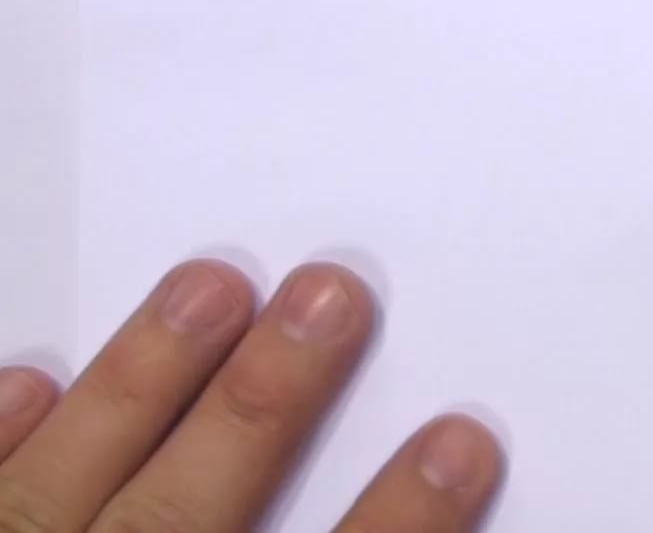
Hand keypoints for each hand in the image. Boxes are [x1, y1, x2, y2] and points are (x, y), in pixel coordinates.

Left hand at [0, 260, 502, 531]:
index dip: (399, 520)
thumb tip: (444, 474)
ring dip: (140, 387)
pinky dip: (0, 443)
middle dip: (264, 402)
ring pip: (63, 493)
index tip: (462, 443)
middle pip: (191, 513)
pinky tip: (34, 379)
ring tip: (210, 286)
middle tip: (332, 298)